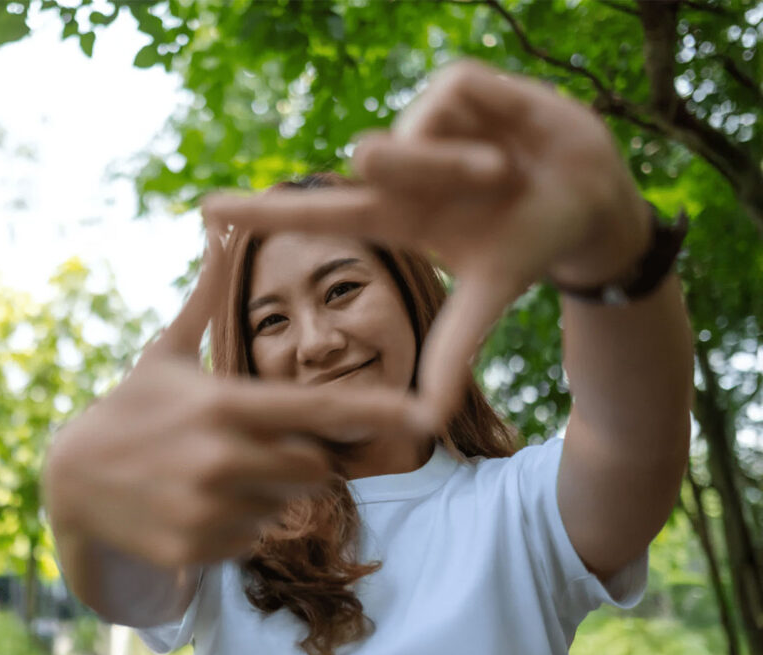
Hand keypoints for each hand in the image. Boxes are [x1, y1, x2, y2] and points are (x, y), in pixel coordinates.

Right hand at [42, 227, 417, 569]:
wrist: (69, 481)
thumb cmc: (130, 408)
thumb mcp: (166, 354)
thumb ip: (205, 296)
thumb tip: (219, 223)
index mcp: (224, 405)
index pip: (319, 408)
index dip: (375, 412)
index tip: (424, 415)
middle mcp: (221, 459)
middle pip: (314, 467)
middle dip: (297, 457)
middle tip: (251, 445)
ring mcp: (207, 508)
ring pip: (283, 507)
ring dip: (263, 493)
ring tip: (212, 474)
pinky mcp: (195, 549)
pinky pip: (251, 540)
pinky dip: (234, 526)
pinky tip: (194, 505)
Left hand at [202, 59, 648, 430]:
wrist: (591, 201)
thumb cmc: (526, 244)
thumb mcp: (488, 298)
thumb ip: (452, 351)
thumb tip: (425, 425)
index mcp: (393, 216)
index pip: (314, 213)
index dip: (263, 212)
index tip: (206, 208)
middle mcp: (398, 168)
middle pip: (366, 161)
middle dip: (378, 161)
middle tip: (399, 167)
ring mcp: (424, 125)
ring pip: (420, 143)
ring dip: (469, 169)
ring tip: (506, 179)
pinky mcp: (458, 87)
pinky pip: (453, 103)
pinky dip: (488, 130)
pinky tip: (511, 140)